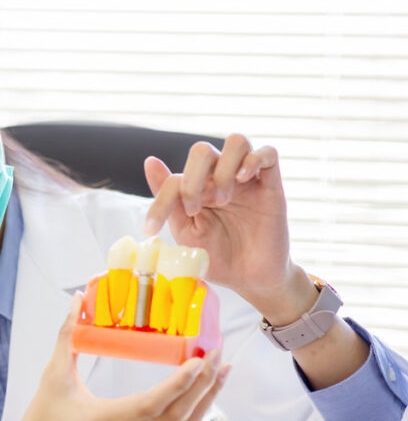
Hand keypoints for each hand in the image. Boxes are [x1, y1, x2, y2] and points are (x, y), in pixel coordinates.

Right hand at [5, 294, 230, 420]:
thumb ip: (67, 338)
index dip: (180, 383)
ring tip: (222, 371)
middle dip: (204, 386)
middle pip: (178, 416)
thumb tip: (77, 301)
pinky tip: (199, 390)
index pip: (153, 405)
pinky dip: (192, 408)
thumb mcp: (52, 378)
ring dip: (205, 399)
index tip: (200, 359)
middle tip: (219, 355)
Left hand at [143, 134, 301, 311]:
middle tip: (195, 208)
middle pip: (201, 150)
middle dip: (192, 177)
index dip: (159, 201)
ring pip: (237, 141)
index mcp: (195, 190)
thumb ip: (170, 199)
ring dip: (223, 168)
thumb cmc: (217, 256)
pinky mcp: (271, 186)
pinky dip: (254, 159)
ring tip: (223, 198)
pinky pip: (268, 153)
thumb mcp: (186, 232)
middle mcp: (219, 179)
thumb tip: (150, 160)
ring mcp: (246, 180)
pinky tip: (243, 179)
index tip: (151, 230)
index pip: (173, 179)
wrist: (250, 279)